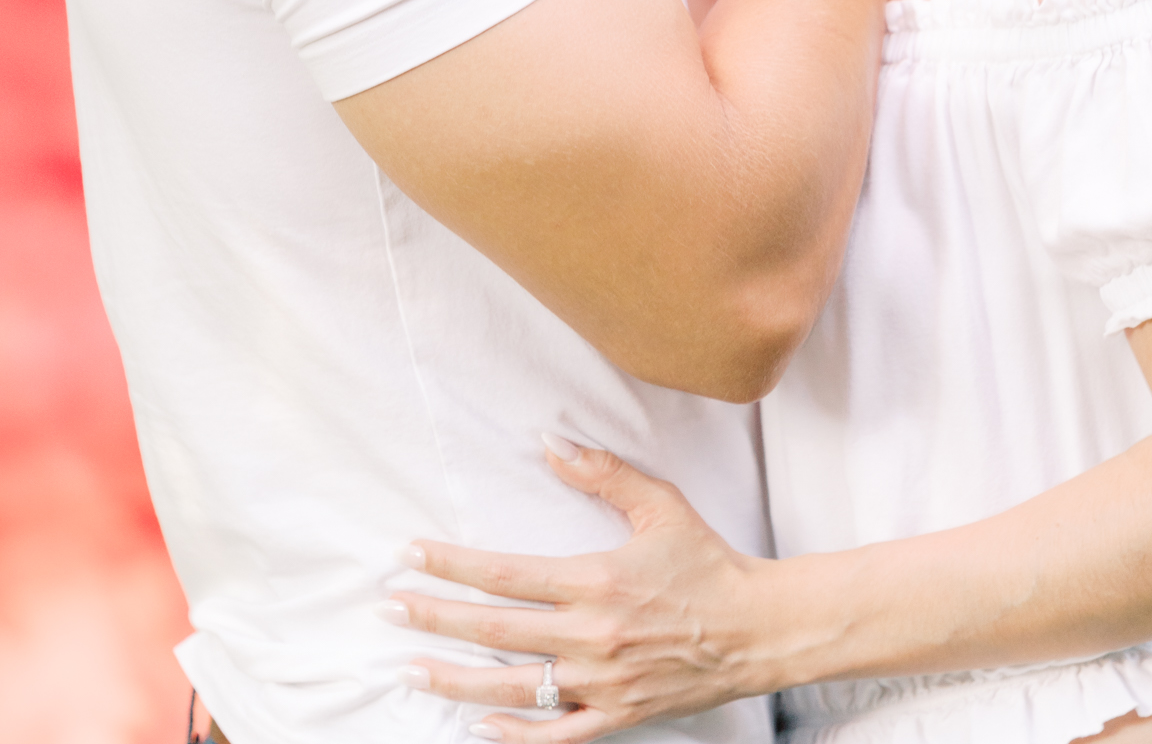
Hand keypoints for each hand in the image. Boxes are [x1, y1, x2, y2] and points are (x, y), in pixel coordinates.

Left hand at [392, 440, 770, 741]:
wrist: (757, 630)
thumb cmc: (707, 562)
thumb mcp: (660, 505)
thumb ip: (603, 472)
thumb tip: (551, 441)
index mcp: (597, 581)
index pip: (506, 574)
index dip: (452, 565)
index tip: (410, 555)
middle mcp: (592, 636)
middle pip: (495, 630)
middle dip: (436, 617)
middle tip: (390, 608)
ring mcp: (602, 683)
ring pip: (513, 688)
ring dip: (455, 680)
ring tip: (412, 669)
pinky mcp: (618, 716)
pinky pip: (556, 736)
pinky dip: (515, 735)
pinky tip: (480, 724)